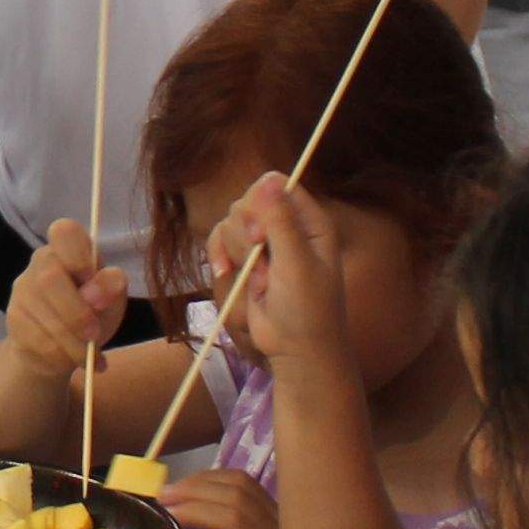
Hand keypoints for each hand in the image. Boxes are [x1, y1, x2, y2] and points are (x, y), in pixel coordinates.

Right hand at [3, 218, 127, 374]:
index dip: (78, 256)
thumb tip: (100, 288)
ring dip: (73, 343)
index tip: (91, 280)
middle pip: (49, 279)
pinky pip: (37, 340)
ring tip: (90, 356)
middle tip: (94, 334)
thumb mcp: (112, 300)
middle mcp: (41, 262)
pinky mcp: (13, 318)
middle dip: (76, 313)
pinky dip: (61, 356)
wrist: (62, 346)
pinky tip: (72, 360)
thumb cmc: (94, 312)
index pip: (64, 232)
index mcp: (69, 248)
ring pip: (44, 316)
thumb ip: (110, 289)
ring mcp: (22, 289)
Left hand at [158, 466, 278, 528]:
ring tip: (169, 516)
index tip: (175, 484)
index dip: (205, 478)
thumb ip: (213, 511)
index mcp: (272, 514)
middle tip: (163, 498)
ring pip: (232, 518)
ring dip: (193, 511)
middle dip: (193, 491)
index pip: (242, 481)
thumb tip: (169, 490)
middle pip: (236, 496)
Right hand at [212, 173, 355, 384]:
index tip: (260, 235)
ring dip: (237, 254)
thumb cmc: (307, 310)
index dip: (260, 205)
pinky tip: (228, 272)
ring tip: (259, 282)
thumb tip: (269, 178)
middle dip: (246, 236)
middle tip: (263, 268)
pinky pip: (219, 244)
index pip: (275, 186)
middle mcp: (286, 227)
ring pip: (229, 224)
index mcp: (309, 223)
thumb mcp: (297, 264)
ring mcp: (263, 245)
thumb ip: (281, 221)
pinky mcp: (244, 261)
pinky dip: (220, 259)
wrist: (295, 350)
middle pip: (246, 203)